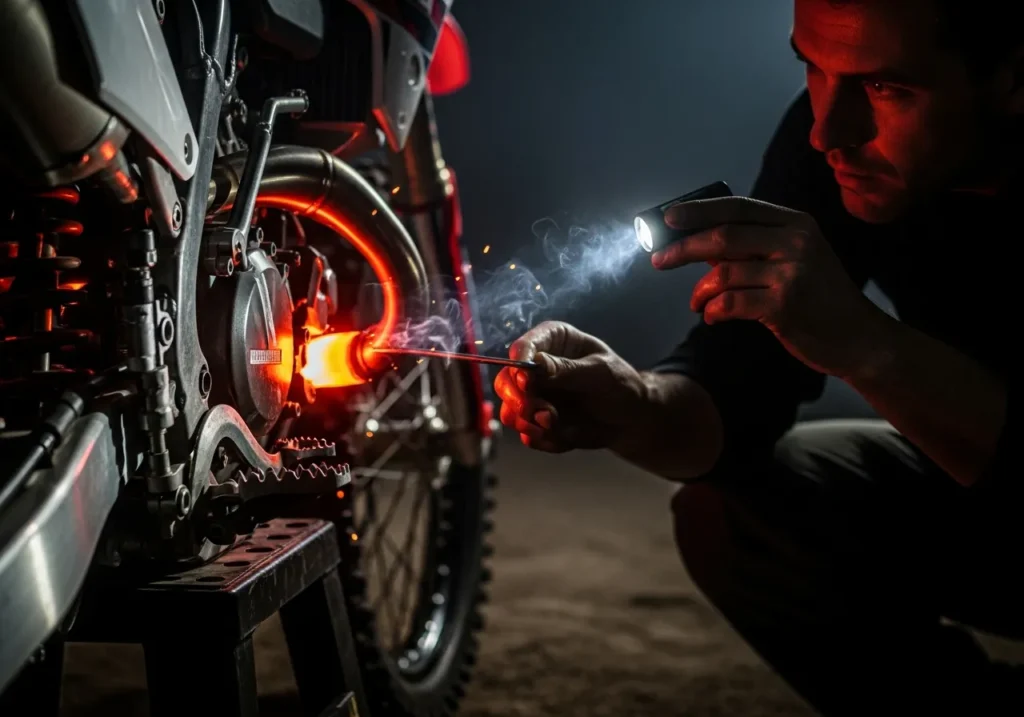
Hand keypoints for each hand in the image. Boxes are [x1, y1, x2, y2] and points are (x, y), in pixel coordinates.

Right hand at [493, 321, 648, 452]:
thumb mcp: (600, 372)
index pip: (523, 347)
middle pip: (505, 382)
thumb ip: (568, 369)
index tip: (527, 382)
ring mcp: (533, 396)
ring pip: (510, 411)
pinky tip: (565, 436)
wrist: (631, 419)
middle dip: (520, 401)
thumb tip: (536, 364)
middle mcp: (536, 367)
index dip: (519, 364)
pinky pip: (527, 434)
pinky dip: (543, 439)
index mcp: (552, 342)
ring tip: (556, 425)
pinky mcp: (536, 422)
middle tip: (543, 413)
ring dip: (530, 423)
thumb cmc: (620, 384)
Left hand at [654, 196, 884, 377]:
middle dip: (684, 248)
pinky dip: (713, 310)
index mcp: (796, 224)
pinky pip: (730, 303)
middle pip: (723, 237)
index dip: (698, 210)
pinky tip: (712, 316)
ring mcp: (792, 272)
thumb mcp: (796, 261)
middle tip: (659, 260)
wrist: (859, 338)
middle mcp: (796, 242)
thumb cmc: (819, 300)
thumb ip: (754, 250)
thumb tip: (698, 245)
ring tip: (695, 303)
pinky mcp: (785, 305)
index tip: (667, 218)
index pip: (738, 207)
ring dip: (699, 291)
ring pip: (723, 273)